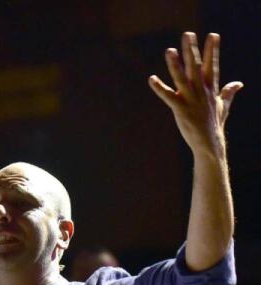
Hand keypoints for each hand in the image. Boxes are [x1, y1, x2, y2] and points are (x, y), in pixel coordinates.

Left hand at [149, 32, 242, 157]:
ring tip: (169, 50)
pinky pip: (168, 96)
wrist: (209, 143)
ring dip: (175, 64)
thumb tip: (239, 84)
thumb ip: (228, 93)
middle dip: (192, 50)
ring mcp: (191, 100)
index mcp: (211, 89)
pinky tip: (151, 79)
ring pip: (182, 78)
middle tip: (187, 34)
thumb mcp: (223, 106)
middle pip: (196, 66)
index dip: (212, 50)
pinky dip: (159, 87)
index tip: (213, 35)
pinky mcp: (180, 109)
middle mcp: (201, 91)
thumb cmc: (214, 125)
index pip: (212, 65)